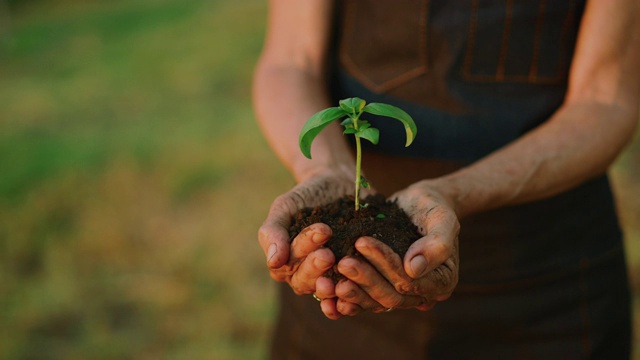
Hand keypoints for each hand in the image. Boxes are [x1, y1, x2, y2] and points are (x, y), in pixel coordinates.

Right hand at [258, 169, 355, 295]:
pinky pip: (349, 294)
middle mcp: (305, 274)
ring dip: (331, 286)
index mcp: (285, 261)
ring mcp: (328, 277)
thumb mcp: (286, 206)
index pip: (288, 263)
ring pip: (325, 290)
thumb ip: (273, 231)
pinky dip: (352, 296)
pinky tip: (358, 288)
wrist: (338, 185)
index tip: (322, 231)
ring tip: (342, 270)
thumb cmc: (307, 195)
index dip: (304, 249)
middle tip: (329, 254)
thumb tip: (273, 262)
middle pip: (304, 281)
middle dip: (316, 268)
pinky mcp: (352, 278)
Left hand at [322, 180, 459, 315]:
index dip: (385, 264)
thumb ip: (436, 244)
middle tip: (342, 262)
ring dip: (351, 293)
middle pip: (391, 296)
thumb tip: (413, 269)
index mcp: (442, 281)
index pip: (410, 281)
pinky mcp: (383, 287)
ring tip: (328, 280)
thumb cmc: (434, 207)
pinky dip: (346, 298)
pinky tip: (326, 291)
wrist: (419, 204)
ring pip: (375, 301)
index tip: (361, 243)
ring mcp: (401, 293)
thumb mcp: (442, 219)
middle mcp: (422, 294)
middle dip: (365, 279)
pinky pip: (364, 299)